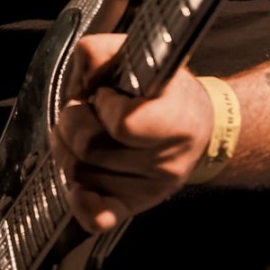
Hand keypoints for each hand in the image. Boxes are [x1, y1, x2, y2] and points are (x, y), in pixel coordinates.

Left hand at [47, 33, 213, 232]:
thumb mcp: (141, 57)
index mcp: (176, 120)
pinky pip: (97, 217)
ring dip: (69, 148)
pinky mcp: (134, 205)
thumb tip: (80, 81)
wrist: (199, 127)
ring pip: (80, 173)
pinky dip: (81, 204)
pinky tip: (79, 188)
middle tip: (85, 109)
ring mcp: (149, 188)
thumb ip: (103, 53)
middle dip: (73, 121)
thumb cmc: (165, 92)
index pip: (122, 124)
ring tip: (88, 131)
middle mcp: (166, 161)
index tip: (106, 94)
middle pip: (89, 148)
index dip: (103, 103)